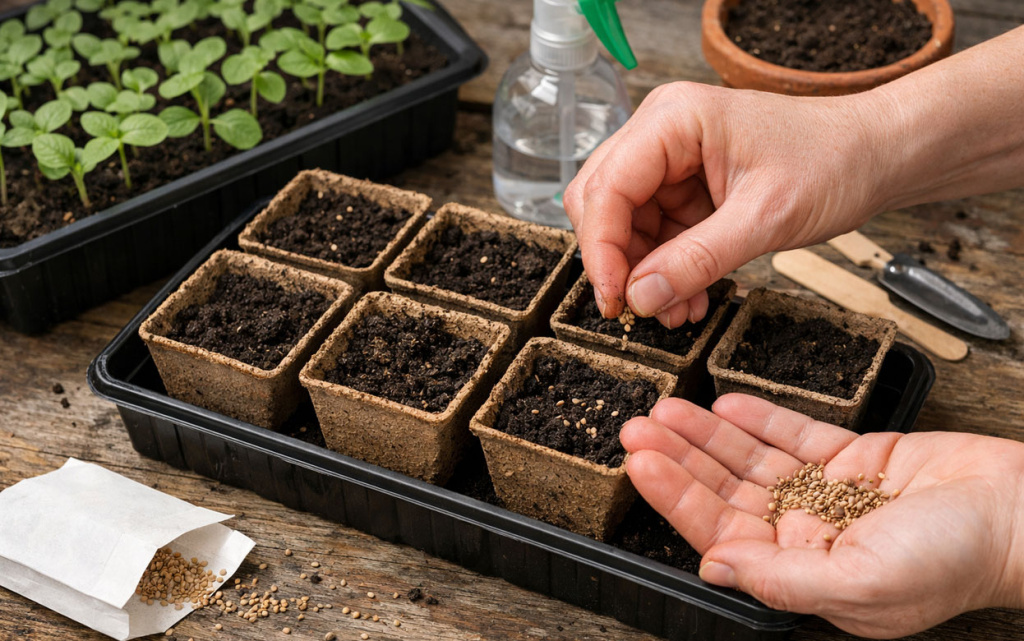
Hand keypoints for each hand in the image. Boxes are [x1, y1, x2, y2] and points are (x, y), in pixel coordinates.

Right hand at [562, 82, 897, 326]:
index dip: (601, 250)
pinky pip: (655, 233)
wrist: (875, 156)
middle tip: (637, 309)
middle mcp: (661, 133)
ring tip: (676, 311)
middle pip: (601, 203)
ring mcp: (671, 160)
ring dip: (643, 273)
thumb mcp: (765, 218)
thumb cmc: (833, 162)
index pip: (606, 188)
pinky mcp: (684, 186)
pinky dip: (665, 269)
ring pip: (624, 224)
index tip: (614, 300)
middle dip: (617, 262)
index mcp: (673, 120)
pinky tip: (689, 297)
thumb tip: (640, 297)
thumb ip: (698, 259)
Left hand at [620, 395, 1023, 638]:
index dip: (677, 496)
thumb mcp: (861, 582)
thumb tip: (713, 568)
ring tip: (668, 406)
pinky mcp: (852, 459)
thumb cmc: (956, 560)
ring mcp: (827, 495)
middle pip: (726, 491)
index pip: (720, 531)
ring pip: (751, 459)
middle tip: (636, 426)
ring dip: (708, 433)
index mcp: (802, 573)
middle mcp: (806, 536)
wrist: (1023, 512)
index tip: (641, 463)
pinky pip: (794, 435)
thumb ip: (780, 578)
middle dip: (681, 458)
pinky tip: (725, 401)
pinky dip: (760, 417)